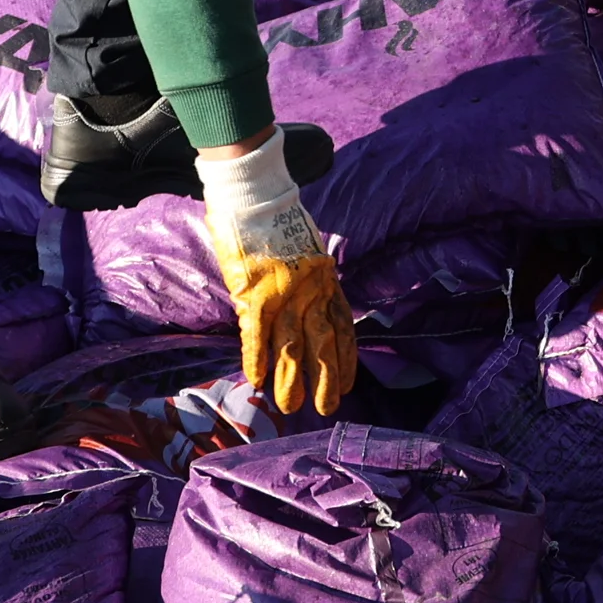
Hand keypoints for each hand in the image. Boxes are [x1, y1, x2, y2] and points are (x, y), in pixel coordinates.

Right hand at [200, 135, 355, 415]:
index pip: (343, 326)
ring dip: (291, 379)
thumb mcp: (307, 250)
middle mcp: (311, 290)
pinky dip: (256, 356)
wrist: (256, 192)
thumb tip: (308, 304)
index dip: (346, 359)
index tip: (348, 386)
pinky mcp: (254, 292)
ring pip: (292, 345)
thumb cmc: (278, 220)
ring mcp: (283, 292)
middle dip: (326, 378)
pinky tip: (256, 380)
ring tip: (289, 407)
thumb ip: (311, 279)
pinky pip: (257, 332)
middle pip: (323, 342)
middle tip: (327, 409)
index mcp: (326, 279)